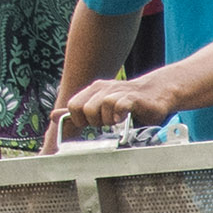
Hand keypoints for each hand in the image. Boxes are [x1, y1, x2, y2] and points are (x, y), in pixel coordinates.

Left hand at [53, 72, 180, 139]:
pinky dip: (118, 114)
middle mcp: (103, 88)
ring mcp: (118, 92)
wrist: (159, 92)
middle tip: (106, 123)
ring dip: (108, 120)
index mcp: (93, 90)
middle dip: (93, 121)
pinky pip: (118, 105)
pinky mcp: (132, 98)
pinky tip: (123, 118)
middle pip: (84, 109)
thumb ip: (78, 112)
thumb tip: (54, 116)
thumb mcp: (101, 106)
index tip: (92, 124)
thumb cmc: (130, 103)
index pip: (73, 105)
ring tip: (118, 121)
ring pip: (101, 107)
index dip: (79, 119)